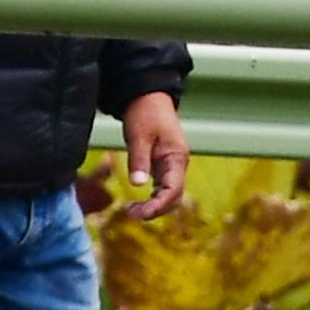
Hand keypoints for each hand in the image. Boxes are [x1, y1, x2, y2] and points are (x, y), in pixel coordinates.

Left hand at [118, 92, 189, 221]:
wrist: (148, 95)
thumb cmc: (144, 112)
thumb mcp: (139, 135)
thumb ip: (139, 160)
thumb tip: (136, 185)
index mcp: (176, 157)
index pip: (173, 190)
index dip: (158, 206)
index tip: (140, 214)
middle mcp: (178, 163)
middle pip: (174, 196)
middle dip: (156, 209)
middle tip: (131, 214)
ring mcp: (173, 164)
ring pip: (169, 194)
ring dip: (154, 205)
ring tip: (132, 211)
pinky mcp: (165, 163)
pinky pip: (164, 187)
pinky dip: (153, 197)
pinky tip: (139, 202)